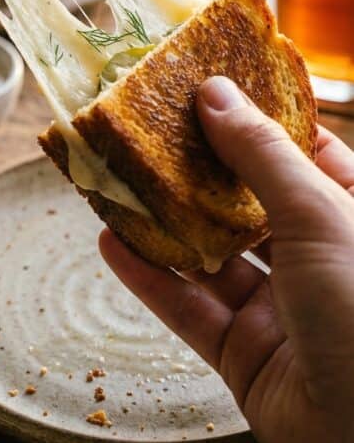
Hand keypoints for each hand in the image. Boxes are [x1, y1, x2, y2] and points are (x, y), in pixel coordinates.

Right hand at [100, 76, 353, 442]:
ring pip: (209, 254)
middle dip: (195, 168)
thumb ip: (262, 154)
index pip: (299, 151)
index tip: (203, 89)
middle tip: (146, 129)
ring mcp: (281, 307)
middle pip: (245, 200)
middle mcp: (317, 257)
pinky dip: (149, 277)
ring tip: (115, 179)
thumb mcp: (321, 213)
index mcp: (350, 213)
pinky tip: (112, 243)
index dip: (251, 119)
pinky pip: (189, 308)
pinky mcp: (245, 353)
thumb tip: (214, 94)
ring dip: (162, 221)